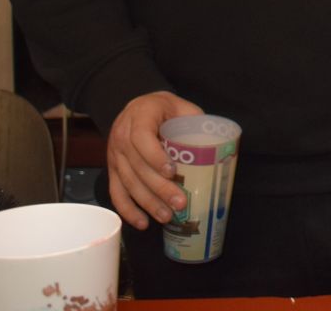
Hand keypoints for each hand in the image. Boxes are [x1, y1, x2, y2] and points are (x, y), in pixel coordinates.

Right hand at [107, 90, 202, 229]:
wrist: (139, 106)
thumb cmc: (165, 108)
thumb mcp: (181, 106)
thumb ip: (195, 121)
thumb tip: (218, 145)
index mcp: (139, 116)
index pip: (141, 138)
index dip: (155, 156)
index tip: (172, 172)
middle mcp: (122, 136)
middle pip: (137, 166)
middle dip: (158, 188)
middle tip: (179, 203)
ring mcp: (115, 154)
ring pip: (128, 182)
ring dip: (147, 203)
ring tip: (167, 217)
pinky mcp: (113, 169)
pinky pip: (116, 192)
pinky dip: (128, 210)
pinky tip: (143, 223)